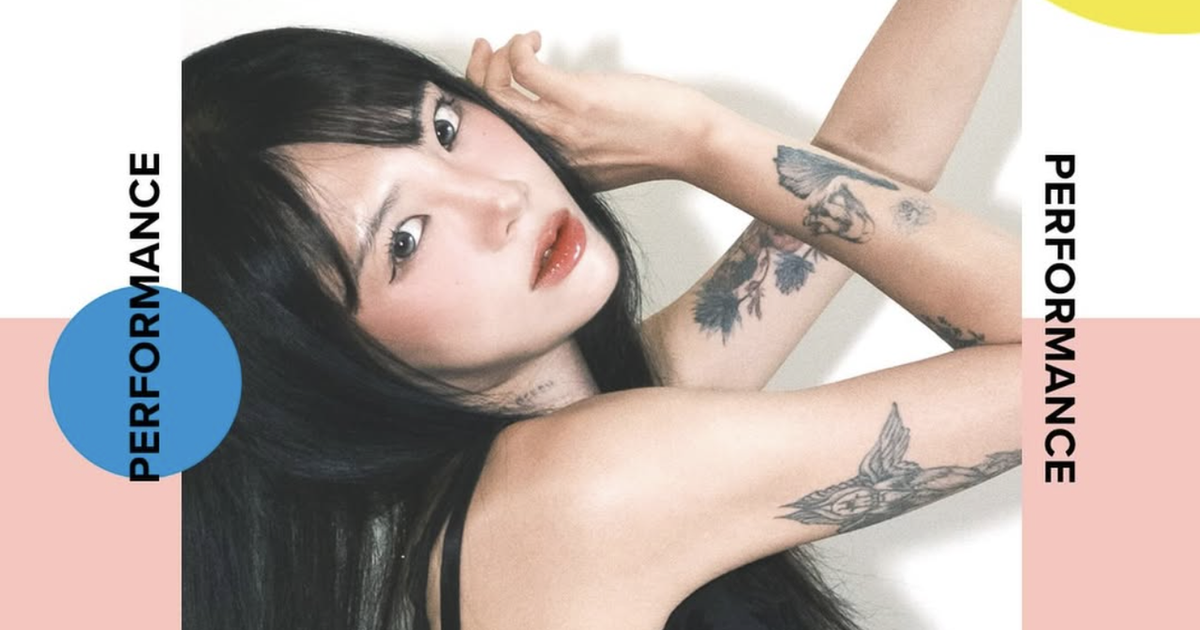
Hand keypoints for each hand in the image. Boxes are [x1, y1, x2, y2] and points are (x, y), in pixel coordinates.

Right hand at [466, 32, 723, 190]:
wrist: (689, 142)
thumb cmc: (658, 147)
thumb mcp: (603, 163)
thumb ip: (575, 152)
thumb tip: (559, 129)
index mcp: (553, 169)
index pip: (499, 141)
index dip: (485, 108)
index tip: (491, 84)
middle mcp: (549, 152)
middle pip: (488, 115)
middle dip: (477, 76)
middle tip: (485, 52)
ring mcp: (560, 126)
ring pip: (497, 93)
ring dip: (493, 59)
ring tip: (512, 43)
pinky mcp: (576, 99)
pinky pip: (525, 69)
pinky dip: (519, 47)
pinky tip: (532, 40)